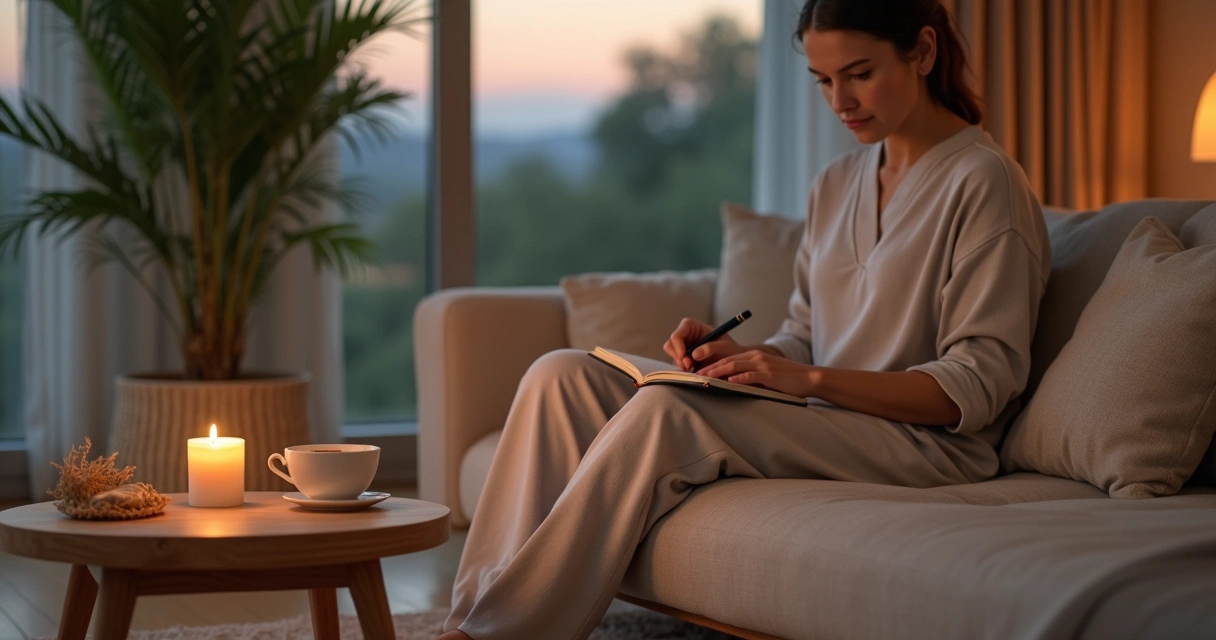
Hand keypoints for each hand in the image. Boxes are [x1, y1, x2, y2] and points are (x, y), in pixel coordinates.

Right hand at [663, 317, 747, 371]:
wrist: (734, 360)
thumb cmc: (730, 348)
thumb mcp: (724, 346)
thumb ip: (710, 348)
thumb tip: (694, 354)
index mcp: (691, 326)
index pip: (676, 335)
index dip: (678, 347)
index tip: (686, 359)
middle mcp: (684, 335)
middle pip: (670, 345)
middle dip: (678, 357)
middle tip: (689, 366)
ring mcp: (683, 347)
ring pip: (672, 355)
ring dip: (680, 364)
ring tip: (693, 369)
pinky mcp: (684, 357)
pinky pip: (677, 363)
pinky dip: (684, 368)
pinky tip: (694, 370)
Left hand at [696, 350, 816, 398]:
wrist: (808, 377)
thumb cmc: (785, 379)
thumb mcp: (764, 375)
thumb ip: (749, 377)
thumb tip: (730, 384)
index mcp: (753, 356)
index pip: (728, 359)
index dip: (712, 364)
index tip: (699, 371)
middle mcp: (756, 357)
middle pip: (728, 361)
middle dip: (710, 368)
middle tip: (696, 375)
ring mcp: (762, 364)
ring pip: (735, 366)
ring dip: (718, 372)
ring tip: (706, 377)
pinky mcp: (769, 374)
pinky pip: (751, 375)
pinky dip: (739, 378)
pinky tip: (728, 382)